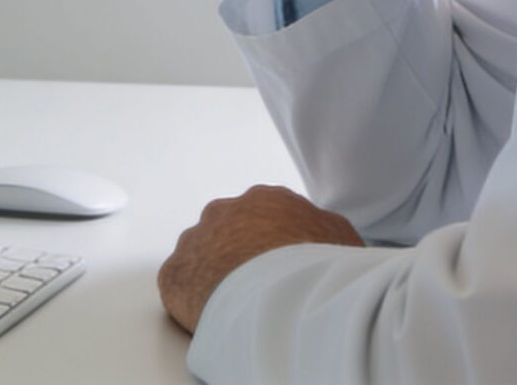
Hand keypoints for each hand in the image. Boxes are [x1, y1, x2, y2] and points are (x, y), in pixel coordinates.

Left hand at [158, 185, 364, 334]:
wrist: (278, 294)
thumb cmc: (315, 266)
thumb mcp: (342, 239)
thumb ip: (325, 231)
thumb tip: (323, 236)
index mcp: (266, 200)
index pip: (267, 218)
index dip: (276, 245)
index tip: (284, 267)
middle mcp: (225, 211)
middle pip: (230, 233)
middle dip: (241, 256)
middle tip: (260, 288)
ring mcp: (195, 240)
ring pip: (203, 257)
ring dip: (216, 276)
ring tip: (238, 305)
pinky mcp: (173, 273)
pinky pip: (182, 285)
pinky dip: (195, 300)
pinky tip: (216, 315)